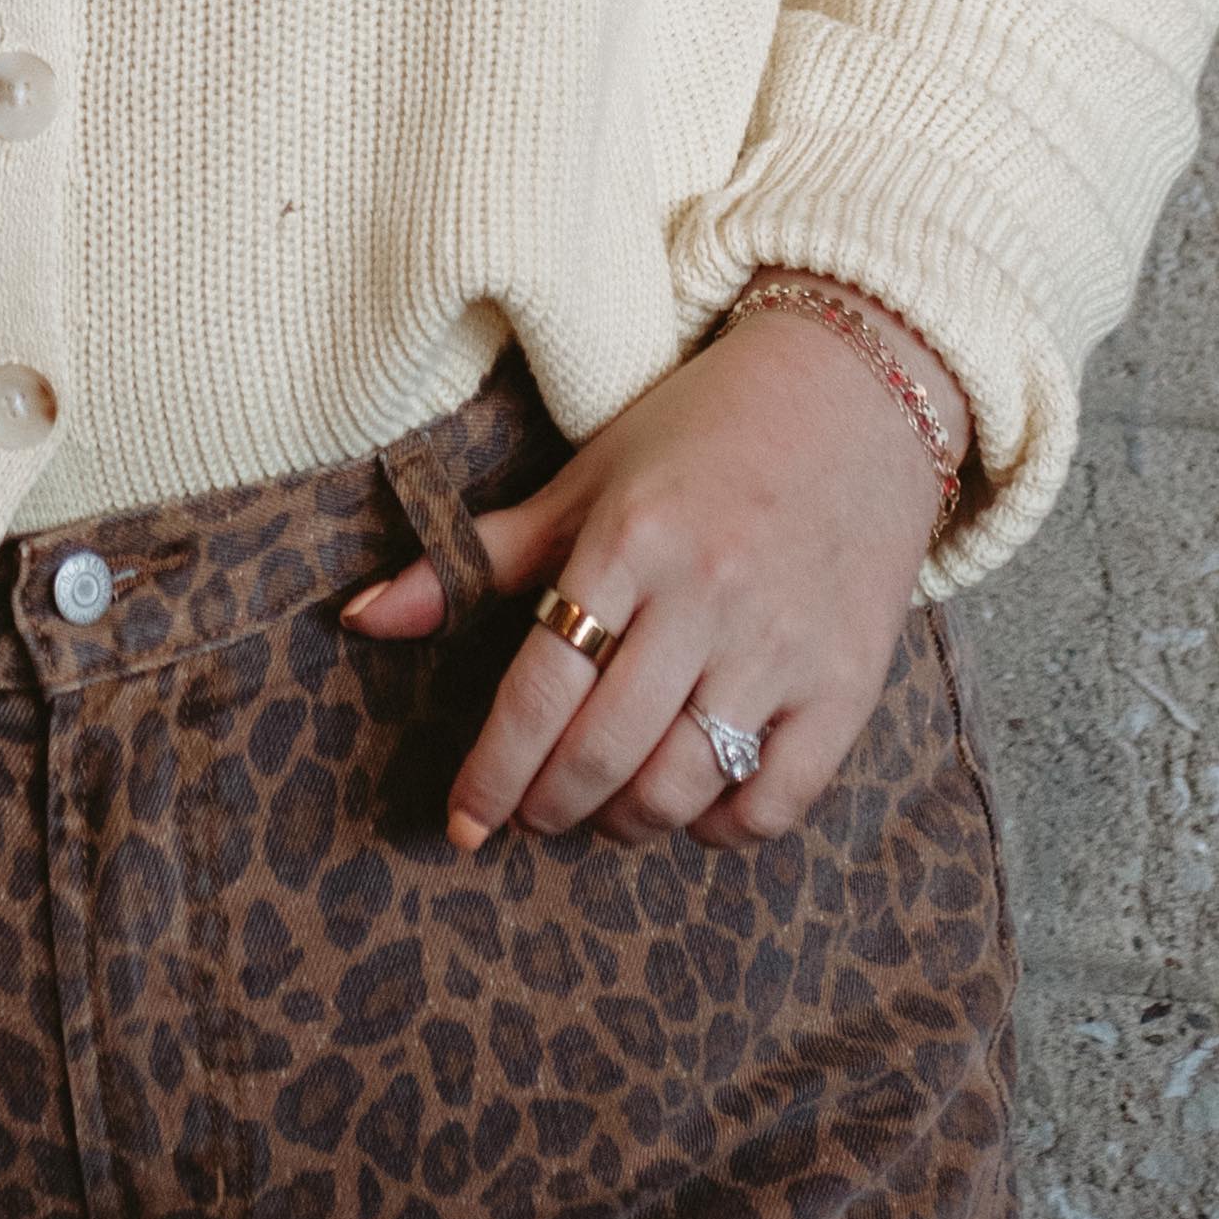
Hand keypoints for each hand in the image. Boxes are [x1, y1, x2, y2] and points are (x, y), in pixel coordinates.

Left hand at [342, 303, 963, 858]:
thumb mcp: (590, 476)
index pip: (542, 686)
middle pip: (604, 750)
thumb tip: (358, 617)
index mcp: (632, 537)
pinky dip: (724, 826)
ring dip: (625, 821)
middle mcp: (708, 595)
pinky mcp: (848, 684)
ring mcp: (784, 645)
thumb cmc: (703, 431)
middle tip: (528, 814)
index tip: (462, 821)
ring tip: (602, 809)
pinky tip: (694, 805)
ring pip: (683, 787)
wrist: (859, 392)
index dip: (493, 769)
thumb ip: (480, 557)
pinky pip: (777, 801)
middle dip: (548, 804)